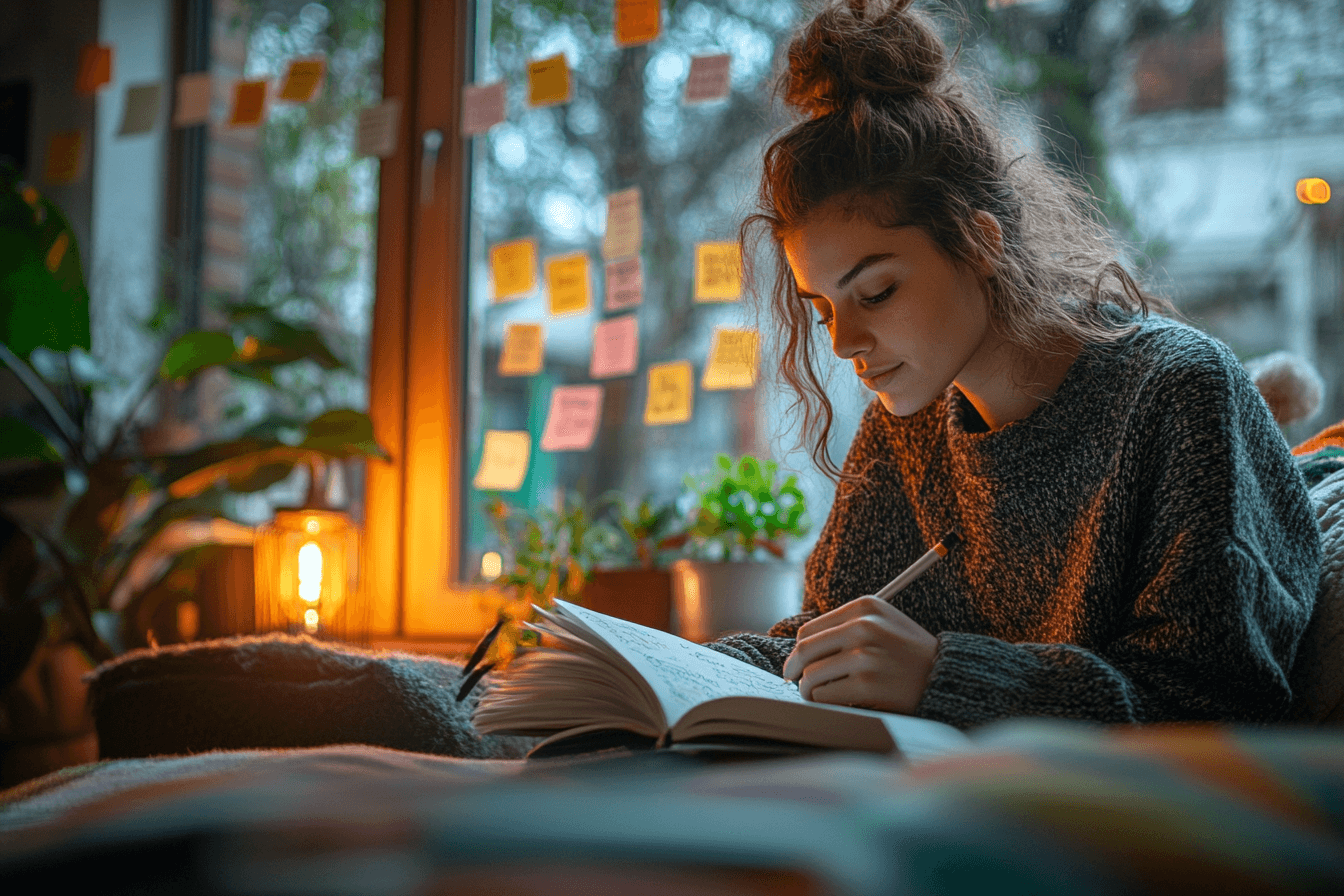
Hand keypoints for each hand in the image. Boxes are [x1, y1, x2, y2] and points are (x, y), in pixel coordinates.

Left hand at [781, 596, 936, 713]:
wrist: (946, 675)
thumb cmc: (908, 653)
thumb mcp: (882, 623)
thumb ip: (846, 626)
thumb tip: (800, 647)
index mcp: (864, 606)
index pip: (809, 630)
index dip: (797, 650)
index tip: (796, 663)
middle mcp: (863, 626)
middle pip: (804, 650)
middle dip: (793, 669)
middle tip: (791, 680)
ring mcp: (865, 655)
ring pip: (811, 675)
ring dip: (808, 690)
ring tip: (815, 695)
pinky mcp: (868, 683)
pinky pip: (825, 696)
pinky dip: (823, 703)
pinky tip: (834, 703)